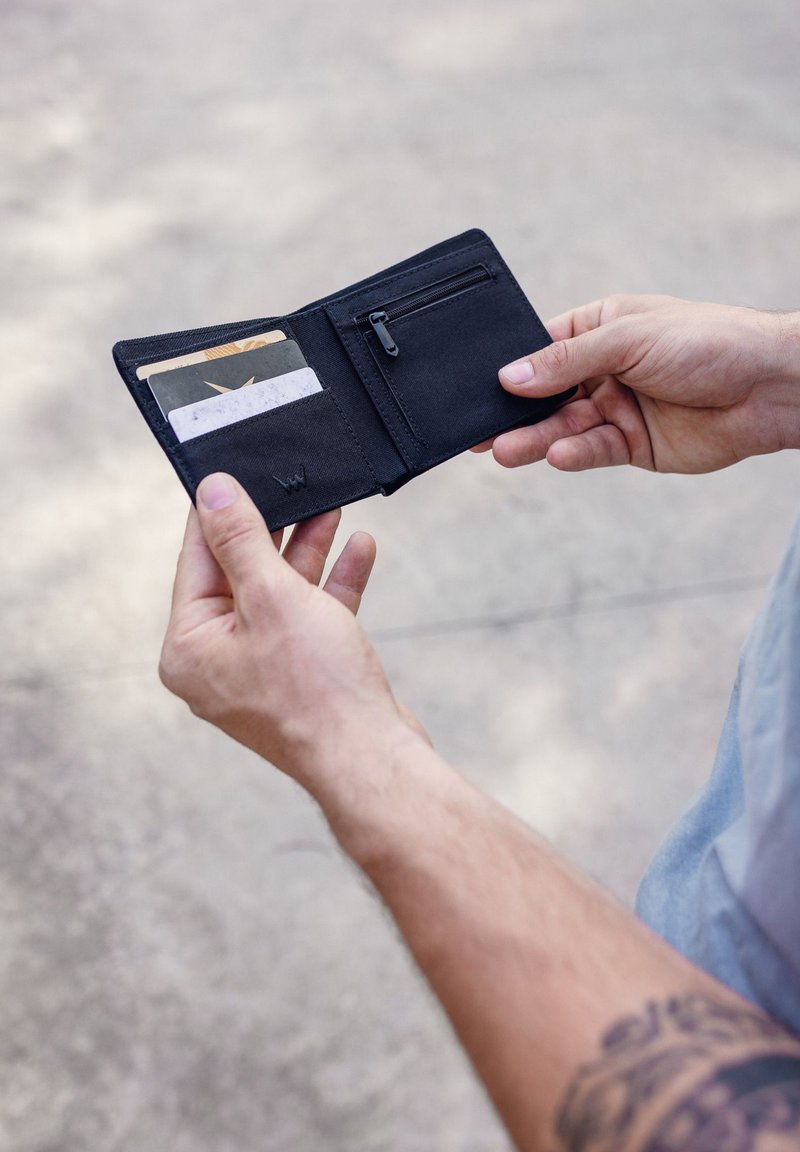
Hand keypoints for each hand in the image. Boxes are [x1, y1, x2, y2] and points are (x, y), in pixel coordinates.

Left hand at [160, 474, 423, 789]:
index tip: (231, 472)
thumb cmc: (317, 692)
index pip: (197, 561)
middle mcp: (218, 662)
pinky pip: (310, 618)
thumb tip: (212, 492)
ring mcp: (261, 672)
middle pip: (240, 575)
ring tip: (331, 508)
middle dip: (274, 529)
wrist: (371, 757)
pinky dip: (332, 585)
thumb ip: (240, 539)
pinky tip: (359, 549)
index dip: (218, 513)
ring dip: (308, 551)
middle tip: (294, 486)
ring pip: (279, 594)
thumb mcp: (272, 596)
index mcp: (189, 648)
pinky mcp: (300, 677)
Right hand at [475, 295, 799, 473]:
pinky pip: (593, 451)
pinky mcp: (632, 445)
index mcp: (600, 329)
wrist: (767, 388)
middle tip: (479, 432)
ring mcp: (617, 408)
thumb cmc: (709, 342)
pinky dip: (573, 454)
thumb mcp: (629, 338)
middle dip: (515, 412)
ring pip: (564, 427)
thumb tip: (511, 375)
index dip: (513, 369)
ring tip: (505, 449)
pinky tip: (556, 454)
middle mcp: (604, 369)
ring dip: (535, 438)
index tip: (482, 387)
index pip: (543, 349)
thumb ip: (567, 359)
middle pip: (547, 394)